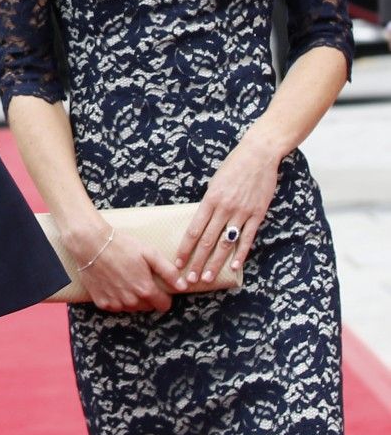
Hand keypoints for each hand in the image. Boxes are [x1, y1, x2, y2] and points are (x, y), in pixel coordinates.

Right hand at [72, 227, 182, 313]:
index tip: (158, 287)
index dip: (164, 296)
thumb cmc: (121, 245)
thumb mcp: (149, 253)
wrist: (91, 244)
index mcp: (145, 289)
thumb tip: (183, 286)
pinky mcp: (102, 302)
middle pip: (147, 306)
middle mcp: (131, 301)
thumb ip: (168, 271)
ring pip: (131, 307)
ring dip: (132, 298)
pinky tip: (113, 283)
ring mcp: (116, 303)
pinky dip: (116, 298)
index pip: (163, 305)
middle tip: (139, 278)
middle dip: (147, 296)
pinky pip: (115, 306)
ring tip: (124, 278)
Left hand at [174, 134, 278, 284]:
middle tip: (189, 279)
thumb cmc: (233, 167)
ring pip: (226, 243)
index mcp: (210, 199)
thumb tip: (201, 222)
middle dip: (197, 261)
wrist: (258, 155)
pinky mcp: (257, 215)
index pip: (194, 229)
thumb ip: (209, 203)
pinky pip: (247, 238)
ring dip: (215, 262)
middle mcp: (224, 208)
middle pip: (207, 240)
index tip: (178, 262)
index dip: (185, 248)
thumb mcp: (215, 183)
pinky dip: (240, 254)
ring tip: (207, 278)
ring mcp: (241, 212)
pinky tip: (234, 267)